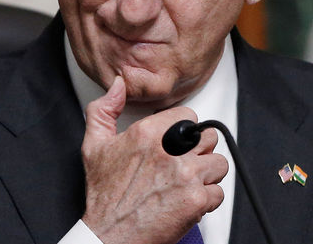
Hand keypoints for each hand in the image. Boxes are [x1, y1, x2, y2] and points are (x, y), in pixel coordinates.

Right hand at [80, 76, 227, 243]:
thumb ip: (104, 109)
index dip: (184, 130)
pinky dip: (206, 200)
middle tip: (183, 165)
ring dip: (206, 176)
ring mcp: (185, 175)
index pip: (189, 115)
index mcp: (147, 133)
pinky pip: (218, 192)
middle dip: (199, 151)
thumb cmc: (105, 196)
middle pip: (208, 138)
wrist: (110, 236)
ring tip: (186, 184)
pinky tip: (186, 201)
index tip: (176, 143)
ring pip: (218, 164)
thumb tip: (118, 85)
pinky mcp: (195, 200)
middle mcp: (169, 151)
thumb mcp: (94, 146)